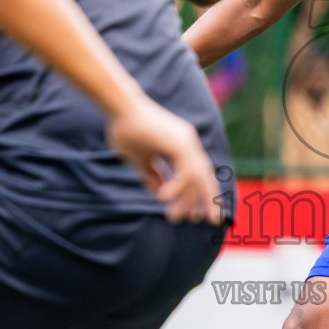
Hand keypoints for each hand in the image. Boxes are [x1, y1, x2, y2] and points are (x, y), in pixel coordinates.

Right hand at [107, 97, 223, 224]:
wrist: (118, 107)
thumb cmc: (124, 130)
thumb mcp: (139, 159)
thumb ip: (151, 175)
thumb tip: (159, 194)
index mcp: (183, 144)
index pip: (200, 172)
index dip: (204, 192)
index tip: (202, 212)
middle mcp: (188, 142)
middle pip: (205, 176)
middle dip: (208, 200)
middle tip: (210, 221)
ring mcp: (185, 141)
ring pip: (196, 177)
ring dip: (187, 200)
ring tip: (174, 217)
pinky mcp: (178, 143)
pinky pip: (184, 172)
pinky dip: (176, 187)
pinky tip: (162, 198)